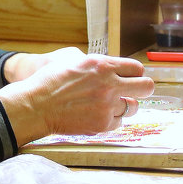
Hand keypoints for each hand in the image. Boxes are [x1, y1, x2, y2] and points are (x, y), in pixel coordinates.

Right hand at [0, 53, 154, 144]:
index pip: (137, 68)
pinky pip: (119, 122)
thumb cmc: (50, 81)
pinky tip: (98, 114)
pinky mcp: (102, 123)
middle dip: (142, 89)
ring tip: (110, 104)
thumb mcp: (73, 60)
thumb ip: (96, 63)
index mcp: (102, 65)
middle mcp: (109, 84)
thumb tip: (111, 66)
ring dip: (125, 106)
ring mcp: (107, 105)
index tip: (130, 77)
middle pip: (146, 87)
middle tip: (133, 92)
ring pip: (133, 107)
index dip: (135, 73)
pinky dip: (111, 119)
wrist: (36, 105)